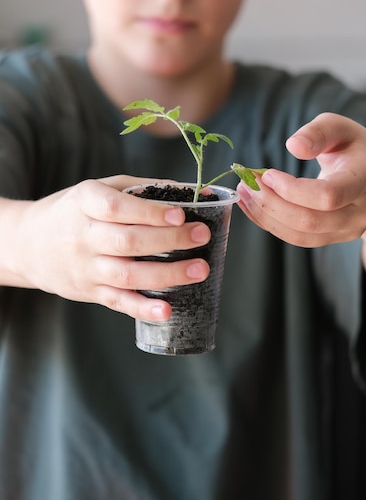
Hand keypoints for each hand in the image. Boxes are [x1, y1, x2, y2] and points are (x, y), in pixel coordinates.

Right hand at [5, 176, 210, 319]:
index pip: (119, 207)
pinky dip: (142, 308)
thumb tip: (195, 192)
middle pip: (128, 241)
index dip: (150, 212)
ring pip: (128, 274)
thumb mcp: (101, 188)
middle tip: (202, 235)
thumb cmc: (76, 210)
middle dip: (170, 240)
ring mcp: (86, 267)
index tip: (181, 213)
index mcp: (86, 202)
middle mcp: (84, 236)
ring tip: (199, 270)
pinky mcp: (89, 291)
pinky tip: (166, 311)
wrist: (29, 244)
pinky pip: (118, 302)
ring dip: (167, 274)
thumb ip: (144, 188)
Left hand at [237, 113, 365, 247]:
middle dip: (272, 204)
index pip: (328, 196)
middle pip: (311, 221)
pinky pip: (298, 239)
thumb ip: (317, 132)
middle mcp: (361, 212)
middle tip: (247, 182)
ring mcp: (348, 230)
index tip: (267, 174)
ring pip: (301, 236)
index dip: (292, 190)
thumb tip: (293, 146)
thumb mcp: (339, 127)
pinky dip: (271, 224)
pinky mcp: (333, 238)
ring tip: (244, 193)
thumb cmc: (353, 146)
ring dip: (266, 216)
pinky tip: (252, 206)